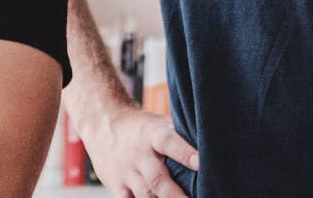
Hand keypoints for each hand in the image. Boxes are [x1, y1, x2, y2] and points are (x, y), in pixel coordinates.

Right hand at [81, 105, 197, 197]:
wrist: (102, 123)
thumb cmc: (140, 127)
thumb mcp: (158, 124)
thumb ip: (179, 137)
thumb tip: (210, 146)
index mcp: (152, 134)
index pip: (169, 142)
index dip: (185, 153)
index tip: (201, 163)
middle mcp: (139, 154)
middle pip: (157, 179)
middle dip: (177, 196)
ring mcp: (126, 172)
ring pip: (145, 195)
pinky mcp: (116, 185)